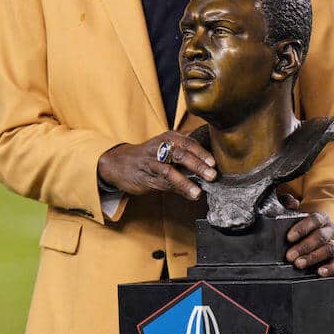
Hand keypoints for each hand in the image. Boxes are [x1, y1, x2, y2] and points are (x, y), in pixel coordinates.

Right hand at [97, 132, 216, 201]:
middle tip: (212, 175)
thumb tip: (213, 151)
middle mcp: (159, 148)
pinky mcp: (144, 178)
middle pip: (180, 155)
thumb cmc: (151, 154)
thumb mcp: (167, 144)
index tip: (214, 162)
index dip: (201, 152)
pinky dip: (176, 190)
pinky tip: (188, 195)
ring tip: (197, 192)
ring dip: (185, 182)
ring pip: (169, 171)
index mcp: (168, 138)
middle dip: (197, 165)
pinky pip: (161, 184)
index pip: (188, 142)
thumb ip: (187, 147)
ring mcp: (150, 163)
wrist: (120, 162)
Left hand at [280, 193, 333, 276]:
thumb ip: (291, 206)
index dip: (302, 228)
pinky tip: (320, 272)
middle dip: (304, 246)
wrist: (322, 235)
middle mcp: (331, 230)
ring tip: (299, 264)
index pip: (314, 220)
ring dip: (313, 257)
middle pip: (320, 236)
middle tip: (290, 255)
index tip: (289, 237)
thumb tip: (290, 201)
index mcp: (321, 218)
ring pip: (328, 249)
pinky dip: (330, 268)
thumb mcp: (298, 215)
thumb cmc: (306, 227)